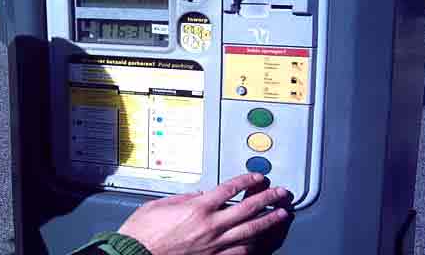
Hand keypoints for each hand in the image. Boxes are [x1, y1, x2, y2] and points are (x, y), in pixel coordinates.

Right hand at [118, 173, 293, 254]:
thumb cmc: (143, 233)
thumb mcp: (160, 205)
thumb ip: (184, 198)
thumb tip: (201, 195)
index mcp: (198, 208)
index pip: (230, 189)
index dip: (248, 181)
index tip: (258, 177)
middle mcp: (210, 226)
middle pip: (248, 209)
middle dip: (268, 199)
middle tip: (281, 193)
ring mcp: (214, 245)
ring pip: (250, 232)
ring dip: (269, 222)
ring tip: (282, 215)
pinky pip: (241, 254)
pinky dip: (254, 247)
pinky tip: (261, 242)